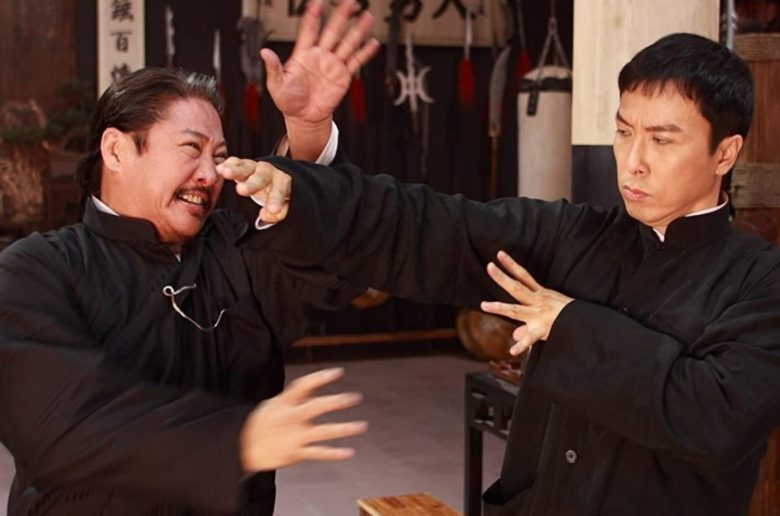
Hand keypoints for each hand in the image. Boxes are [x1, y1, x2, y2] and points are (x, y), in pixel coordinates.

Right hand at [216, 158, 290, 222]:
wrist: (272, 175)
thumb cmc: (275, 192)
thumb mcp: (283, 204)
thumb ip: (279, 212)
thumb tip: (266, 215)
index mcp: (281, 181)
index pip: (279, 191)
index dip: (276, 201)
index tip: (272, 210)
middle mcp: (267, 172)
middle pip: (261, 177)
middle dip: (251, 184)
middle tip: (242, 190)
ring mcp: (254, 167)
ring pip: (245, 168)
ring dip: (235, 170)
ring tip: (226, 173)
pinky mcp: (241, 164)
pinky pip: (234, 162)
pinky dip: (227, 165)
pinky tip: (219, 168)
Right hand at [240, 368, 366, 471]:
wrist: (241, 447)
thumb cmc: (260, 423)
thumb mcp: (274, 404)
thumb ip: (295, 397)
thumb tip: (312, 387)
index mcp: (285, 403)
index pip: (304, 386)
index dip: (321, 378)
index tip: (338, 372)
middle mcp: (291, 418)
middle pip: (316, 407)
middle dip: (336, 402)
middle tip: (355, 398)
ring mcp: (294, 436)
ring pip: (323, 432)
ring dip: (344, 429)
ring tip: (362, 425)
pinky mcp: (295, 453)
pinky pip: (318, 453)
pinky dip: (334, 454)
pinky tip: (349, 452)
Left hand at [262, 0, 379, 128]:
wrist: (304, 117)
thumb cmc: (289, 101)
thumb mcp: (276, 85)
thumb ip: (273, 68)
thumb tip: (265, 53)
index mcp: (303, 54)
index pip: (309, 29)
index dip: (313, 15)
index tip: (317, 2)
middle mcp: (320, 55)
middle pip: (333, 31)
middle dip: (341, 15)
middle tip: (350, 2)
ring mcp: (333, 64)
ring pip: (347, 43)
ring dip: (357, 30)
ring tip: (366, 17)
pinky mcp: (343, 76)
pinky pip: (355, 62)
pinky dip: (364, 53)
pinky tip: (372, 43)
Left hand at [480, 251, 573, 355]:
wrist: (587, 323)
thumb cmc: (568, 317)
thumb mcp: (548, 315)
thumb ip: (528, 325)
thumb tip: (514, 335)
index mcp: (540, 294)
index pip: (523, 276)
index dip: (511, 265)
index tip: (499, 253)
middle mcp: (538, 302)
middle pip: (517, 287)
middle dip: (502, 278)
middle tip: (489, 266)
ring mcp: (539, 315)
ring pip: (516, 310)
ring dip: (499, 308)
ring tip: (484, 305)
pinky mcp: (543, 329)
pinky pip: (531, 338)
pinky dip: (522, 345)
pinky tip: (512, 351)